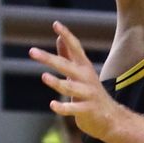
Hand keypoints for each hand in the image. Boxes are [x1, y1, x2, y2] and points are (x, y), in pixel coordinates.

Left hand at [30, 21, 125, 141]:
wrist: (111, 118)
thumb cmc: (91, 92)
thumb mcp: (81, 72)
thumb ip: (69, 55)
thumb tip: (59, 37)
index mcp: (84, 67)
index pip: (75, 48)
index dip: (66, 35)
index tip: (56, 24)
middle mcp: (87, 78)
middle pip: (66, 66)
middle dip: (49, 59)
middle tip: (32, 51)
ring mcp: (88, 94)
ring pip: (70, 87)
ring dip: (57, 82)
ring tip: (44, 76)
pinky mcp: (87, 110)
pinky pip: (73, 108)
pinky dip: (63, 107)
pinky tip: (53, 105)